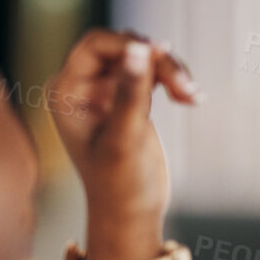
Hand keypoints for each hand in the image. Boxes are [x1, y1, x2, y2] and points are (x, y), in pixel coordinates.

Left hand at [47, 29, 199, 259]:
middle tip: (187, 87)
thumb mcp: (125, 138)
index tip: (164, 55)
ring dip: (171, 71)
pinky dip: (174, 81)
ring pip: (142, 59)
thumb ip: (131, 92)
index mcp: (66, 91)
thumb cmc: (119, 185)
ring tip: (193, 95)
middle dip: (157, 62)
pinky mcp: (129, 99)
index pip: (96, 45)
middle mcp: (82, 86)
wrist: (131, 215)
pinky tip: (192, 98)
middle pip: (123, 48)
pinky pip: (152, 74)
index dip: (129, 45)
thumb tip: (141, 48)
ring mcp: (106, 92)